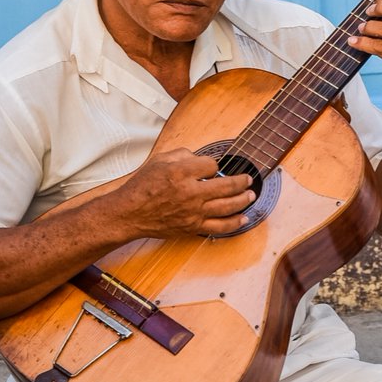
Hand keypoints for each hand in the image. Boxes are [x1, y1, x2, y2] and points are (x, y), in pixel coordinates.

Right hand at [108, 149, 255, 237]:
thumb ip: (182, 154)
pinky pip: (219, 227)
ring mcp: (193, 212)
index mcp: (181, 173)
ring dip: (244, 200)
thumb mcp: (159, 160)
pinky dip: (234, 223)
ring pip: (228, 206)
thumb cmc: (142, 187)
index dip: (214, 165)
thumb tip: (200, 158)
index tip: (211, 167)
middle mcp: (190, 192)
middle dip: (242, 181)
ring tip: (251, 195)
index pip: (212, 165)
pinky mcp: (192, 227)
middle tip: (248, 179)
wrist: (130, 213)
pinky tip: (244, 218)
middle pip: (227, 185)